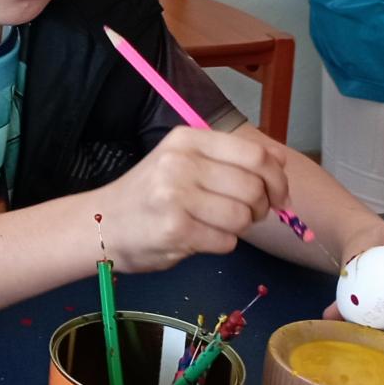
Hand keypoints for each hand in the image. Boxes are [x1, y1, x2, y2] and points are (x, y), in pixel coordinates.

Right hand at [100, 129, 291, 271]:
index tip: (279, 196)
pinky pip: (226, 242)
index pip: (256, 155)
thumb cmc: (150, 194)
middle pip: (254, 187)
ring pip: (243, 217)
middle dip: (261, 208)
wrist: (102, 223)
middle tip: (248, 215)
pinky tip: (199, 237)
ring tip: (217, 225)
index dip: (277, 179)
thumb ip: (230, 158)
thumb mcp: (184, 161)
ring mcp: (175, 196)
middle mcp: (180, 162)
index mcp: (187, 139)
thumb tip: (281, 161)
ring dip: (239, 228)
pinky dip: (221, 244)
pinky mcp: (175, 229)